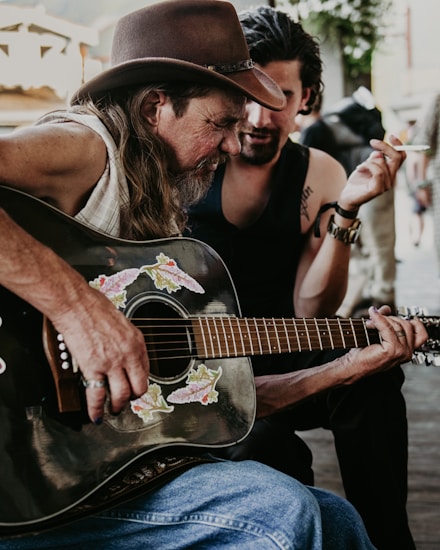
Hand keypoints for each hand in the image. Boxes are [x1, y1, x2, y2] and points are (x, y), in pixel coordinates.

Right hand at [53, 285, 148, 423]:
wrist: (76, 303)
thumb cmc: (93, 306)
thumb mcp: (120, 321)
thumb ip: (123, 338)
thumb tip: (121, 346)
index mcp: (136, 341)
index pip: (146, 370)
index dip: (140, 382)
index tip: (136, 386)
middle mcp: (128, 353)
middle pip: (139, 386)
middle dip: (133, 398)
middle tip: (127, 401)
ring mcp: (112, 362)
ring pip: (122, 395)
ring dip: (117, 406)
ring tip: (113, 410)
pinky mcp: (93, 367)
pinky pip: (97, 395)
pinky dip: (96, 409)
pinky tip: (96, 415)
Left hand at [338, 135, 405, 210]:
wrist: (348, 197)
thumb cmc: (357, 181)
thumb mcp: (366, 165)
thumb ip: (374, 159)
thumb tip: (379, 153)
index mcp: (390, 172)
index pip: (401, 156)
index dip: (399, 145)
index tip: (391, 135)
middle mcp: (391, 179)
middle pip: (397, 157)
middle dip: (385, 147)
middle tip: (372, 142)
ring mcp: (385, 185)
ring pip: (383, 163)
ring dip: (369, 161)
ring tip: (360, 166)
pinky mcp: (378, 190)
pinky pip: (378, 172)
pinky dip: (367, 166)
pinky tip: (359, 168)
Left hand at [342, 305, 427, 381]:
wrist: (353, 365)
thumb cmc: (363, 353)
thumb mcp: (378, 333)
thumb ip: (385, 320)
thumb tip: (386, 308)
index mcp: (407, 350)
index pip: (420, 332)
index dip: (409, 321)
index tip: (393, 317)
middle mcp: (407, 353)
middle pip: (407, 325)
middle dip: (390, 318)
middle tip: (374, 320)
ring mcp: (401, 353)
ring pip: (398, 326)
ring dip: (382, 320)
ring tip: (369, 323)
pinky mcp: (392, 351)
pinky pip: (388, 329)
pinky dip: (379, 320)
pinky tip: (372, 318)